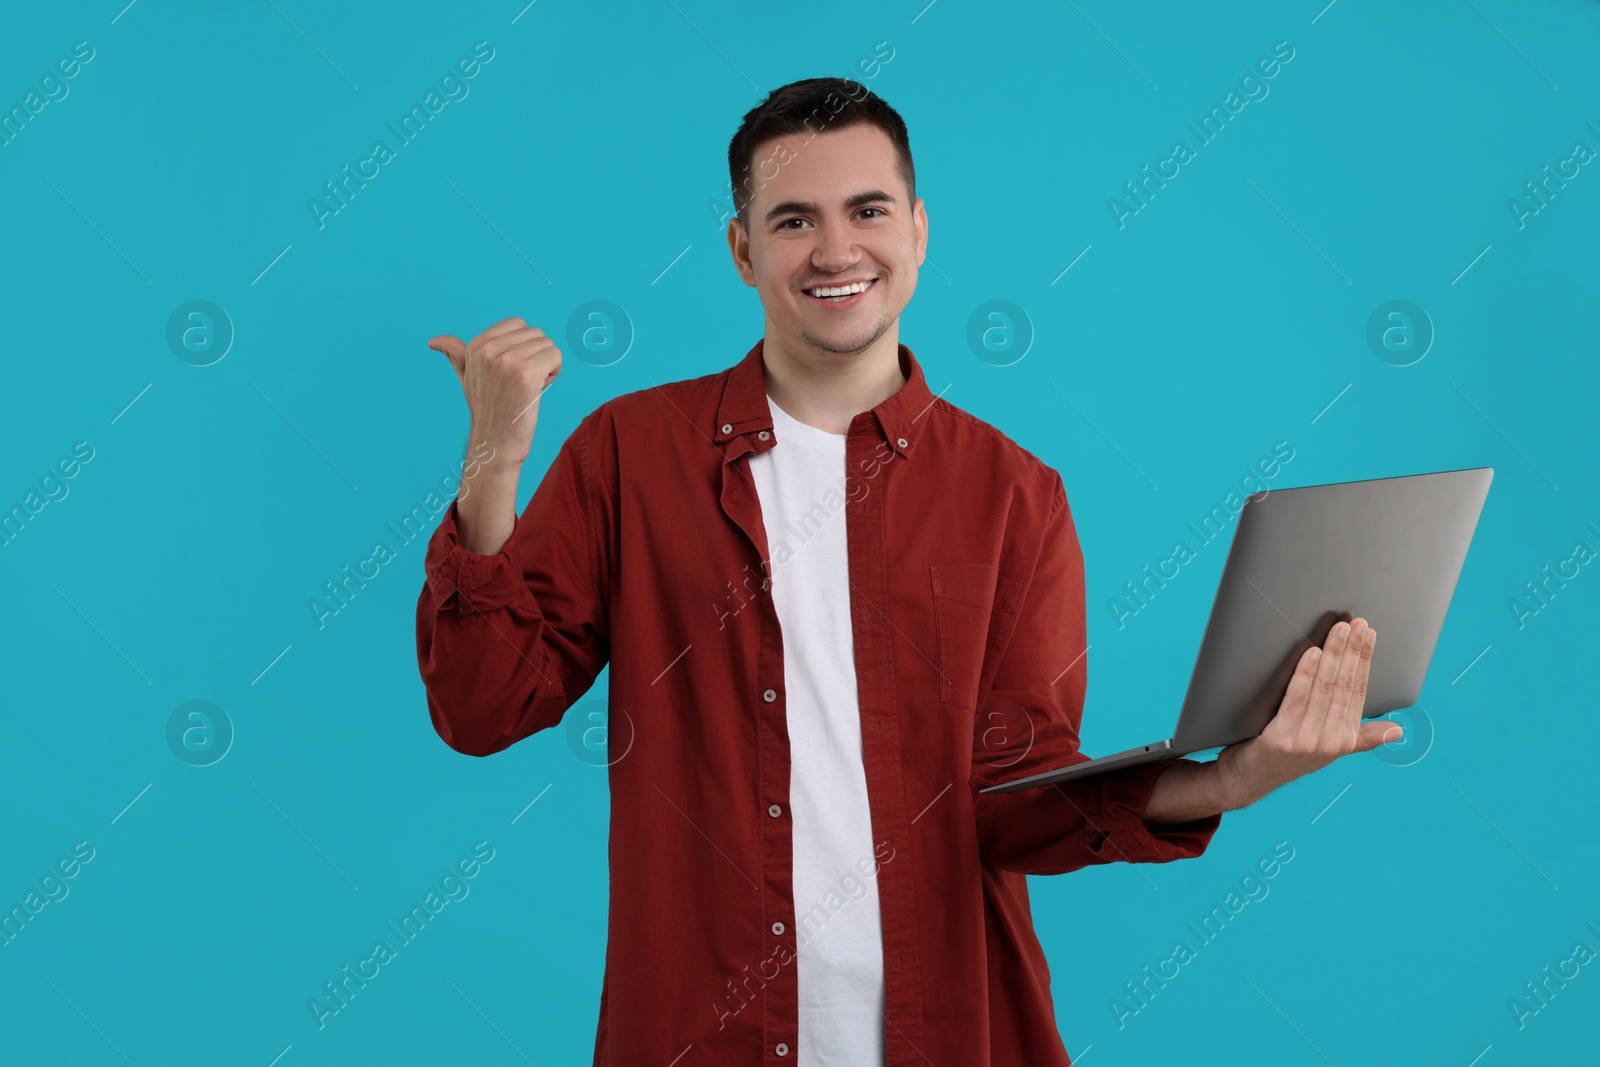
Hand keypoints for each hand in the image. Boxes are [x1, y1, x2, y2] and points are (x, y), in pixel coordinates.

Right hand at [428, 316, 561, 466]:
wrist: (496, 442)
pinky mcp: (526, 374)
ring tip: (529, 387)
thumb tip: (434, 341)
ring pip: (548, 345)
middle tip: (522, 382)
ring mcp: (507, 361)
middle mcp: (489, 350)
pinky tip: (539, 389)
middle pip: (536, 334)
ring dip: (547, 365)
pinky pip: (555, 356)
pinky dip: (555, 372)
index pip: (518, 324)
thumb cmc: (487, 409)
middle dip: (537, 356)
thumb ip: (455, 355)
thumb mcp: (467, 377)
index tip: (513, 370)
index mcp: (477, 345)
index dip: (523, 346)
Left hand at [1213, 618, 1403, 808]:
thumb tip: (1397, 731)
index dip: (1364, 660)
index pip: (1358, 691)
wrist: (1245, 781)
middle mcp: (1330, 741)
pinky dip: (1305, 674)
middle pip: (1344, 685)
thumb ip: (1361, 737)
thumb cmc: (1283, 757)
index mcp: (1344, 739)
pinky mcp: (1283, 740)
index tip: (1368, 634)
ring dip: (1333, 655)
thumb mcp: (1327, 748)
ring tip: (1339, 630)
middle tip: (1356, 622)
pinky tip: (1312, 653)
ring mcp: (1307, 741)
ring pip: (1324, 688)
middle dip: (1352, 651)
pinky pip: (1297, 699)